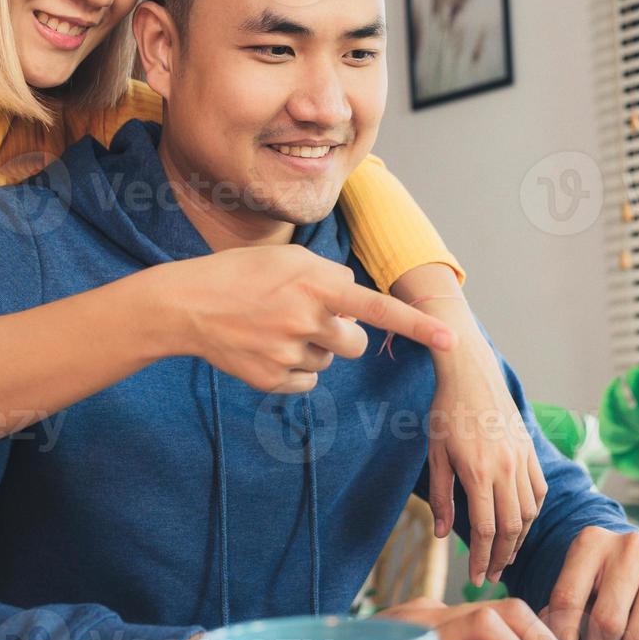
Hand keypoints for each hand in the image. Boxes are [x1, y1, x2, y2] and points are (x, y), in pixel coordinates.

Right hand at [169, 246, 455, 392]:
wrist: (187, 305)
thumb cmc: (242, 274)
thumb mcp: (289, 259)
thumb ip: (330, 277)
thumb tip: (354, 306)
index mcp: (318, 285)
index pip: (379, 308)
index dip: (418, 325)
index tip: (450, 340)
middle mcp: (309, 320)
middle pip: (355, 343)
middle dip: (342, 334)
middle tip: (306, 316)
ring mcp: (290, 353)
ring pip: (329, 361)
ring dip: (313, 347)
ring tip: (275, 326)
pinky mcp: (273, 379)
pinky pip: (307, 380)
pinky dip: (294, 367)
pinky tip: (266, 347)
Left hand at [418, 295, 547, 586]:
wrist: (470, 372)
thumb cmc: (446, 411)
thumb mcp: (435, 453)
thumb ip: (442, 495)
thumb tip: (442, 533)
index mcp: (478, 472)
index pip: (484, 529)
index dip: (481, 558)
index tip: (476, 577)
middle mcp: (505, 468)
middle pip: (510, 527)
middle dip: (501, 556)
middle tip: (491, 575)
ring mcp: (522, 459)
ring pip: (529, 512)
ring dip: (518, 539)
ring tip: (505, 555)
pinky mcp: (530, 450)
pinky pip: (539, 490)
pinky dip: (532, 512)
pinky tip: (520, 523)